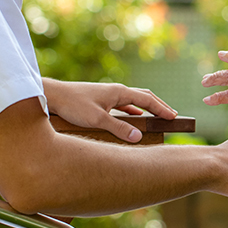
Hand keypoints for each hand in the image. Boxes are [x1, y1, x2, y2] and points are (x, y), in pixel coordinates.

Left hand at [43, 78, 176, 142]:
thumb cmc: (74, 105)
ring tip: (157, 116)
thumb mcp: (97, 119)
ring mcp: (109, 95)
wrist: (53, 95)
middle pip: (144, 97)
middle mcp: (116, 91)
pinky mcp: (101, 100)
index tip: (174, 117)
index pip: (147, 100)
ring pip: (134, 100)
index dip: (162, 109)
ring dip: (147, 108)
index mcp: (119, 92)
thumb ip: (118, 128)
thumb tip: (138, 137)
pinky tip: (134, 118)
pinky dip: (134, 111)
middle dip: (159, 106)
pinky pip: (124, 105)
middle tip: (171, 116)